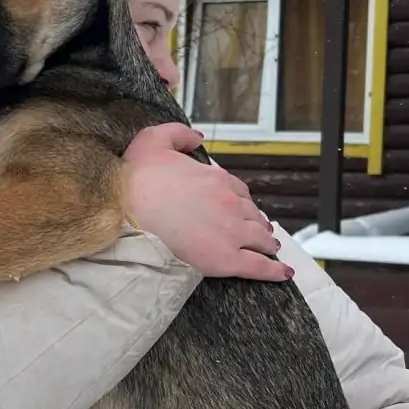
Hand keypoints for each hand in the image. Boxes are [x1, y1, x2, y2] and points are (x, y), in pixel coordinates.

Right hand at [122, 123, 292, 280]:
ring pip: (260, 239)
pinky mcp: (226, 259)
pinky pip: (258, 266)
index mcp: (216, 178)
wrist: (125, 207)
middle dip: (257, 223)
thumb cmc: (135, 177)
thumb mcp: (154, 139)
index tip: (242, 209)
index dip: (241, 202)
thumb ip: (180, 134)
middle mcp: (229, 204)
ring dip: (267, 243)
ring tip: (270, 249)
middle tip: (260, 232)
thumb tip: (198, 137)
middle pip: (252, 216)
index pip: (239, 192)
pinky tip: (283, 274)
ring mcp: (231, 232)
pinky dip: (274, 271)